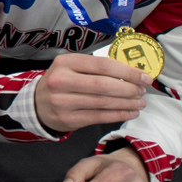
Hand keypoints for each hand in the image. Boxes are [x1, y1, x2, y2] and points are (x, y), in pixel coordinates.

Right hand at [34, 53, 151, 132]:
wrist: (37, 104)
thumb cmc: (62, 83)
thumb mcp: (72, 68)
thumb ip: (96, 68)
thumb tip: (132, 73)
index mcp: (65, 63)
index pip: (102, 65)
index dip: (127, 72)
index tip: (144, 77)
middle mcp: (61, 81)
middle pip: (104, 85)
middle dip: (129, 89)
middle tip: (142, 92)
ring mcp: (62, 101)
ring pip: (103, 103)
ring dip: (127, 103)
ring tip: (140, 103)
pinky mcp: (67, 119)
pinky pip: (99, 117)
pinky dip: (118, 115)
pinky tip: (129, 112)